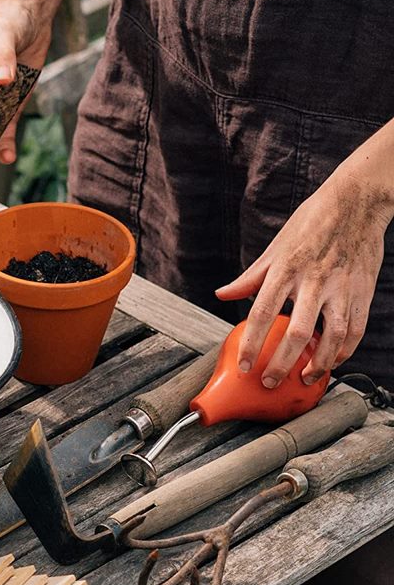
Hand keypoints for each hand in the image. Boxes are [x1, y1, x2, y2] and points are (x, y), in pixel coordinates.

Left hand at [216, 168, 393, 386]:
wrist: (357, 202)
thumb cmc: (311, 223)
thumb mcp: (275, 247)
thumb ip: (249, 277)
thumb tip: (222, 294)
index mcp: (286, 269)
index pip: (263, 313)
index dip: (252, 343)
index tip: (243, 365)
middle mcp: (313, 281)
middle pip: (297, 333)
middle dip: (281, 363)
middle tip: (269, 382)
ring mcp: (341, 287)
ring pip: (331, 336)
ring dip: (317, 364)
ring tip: (303, 379)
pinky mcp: (362, 291)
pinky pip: (356, 329)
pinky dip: (344, 350)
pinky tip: (332, 361)